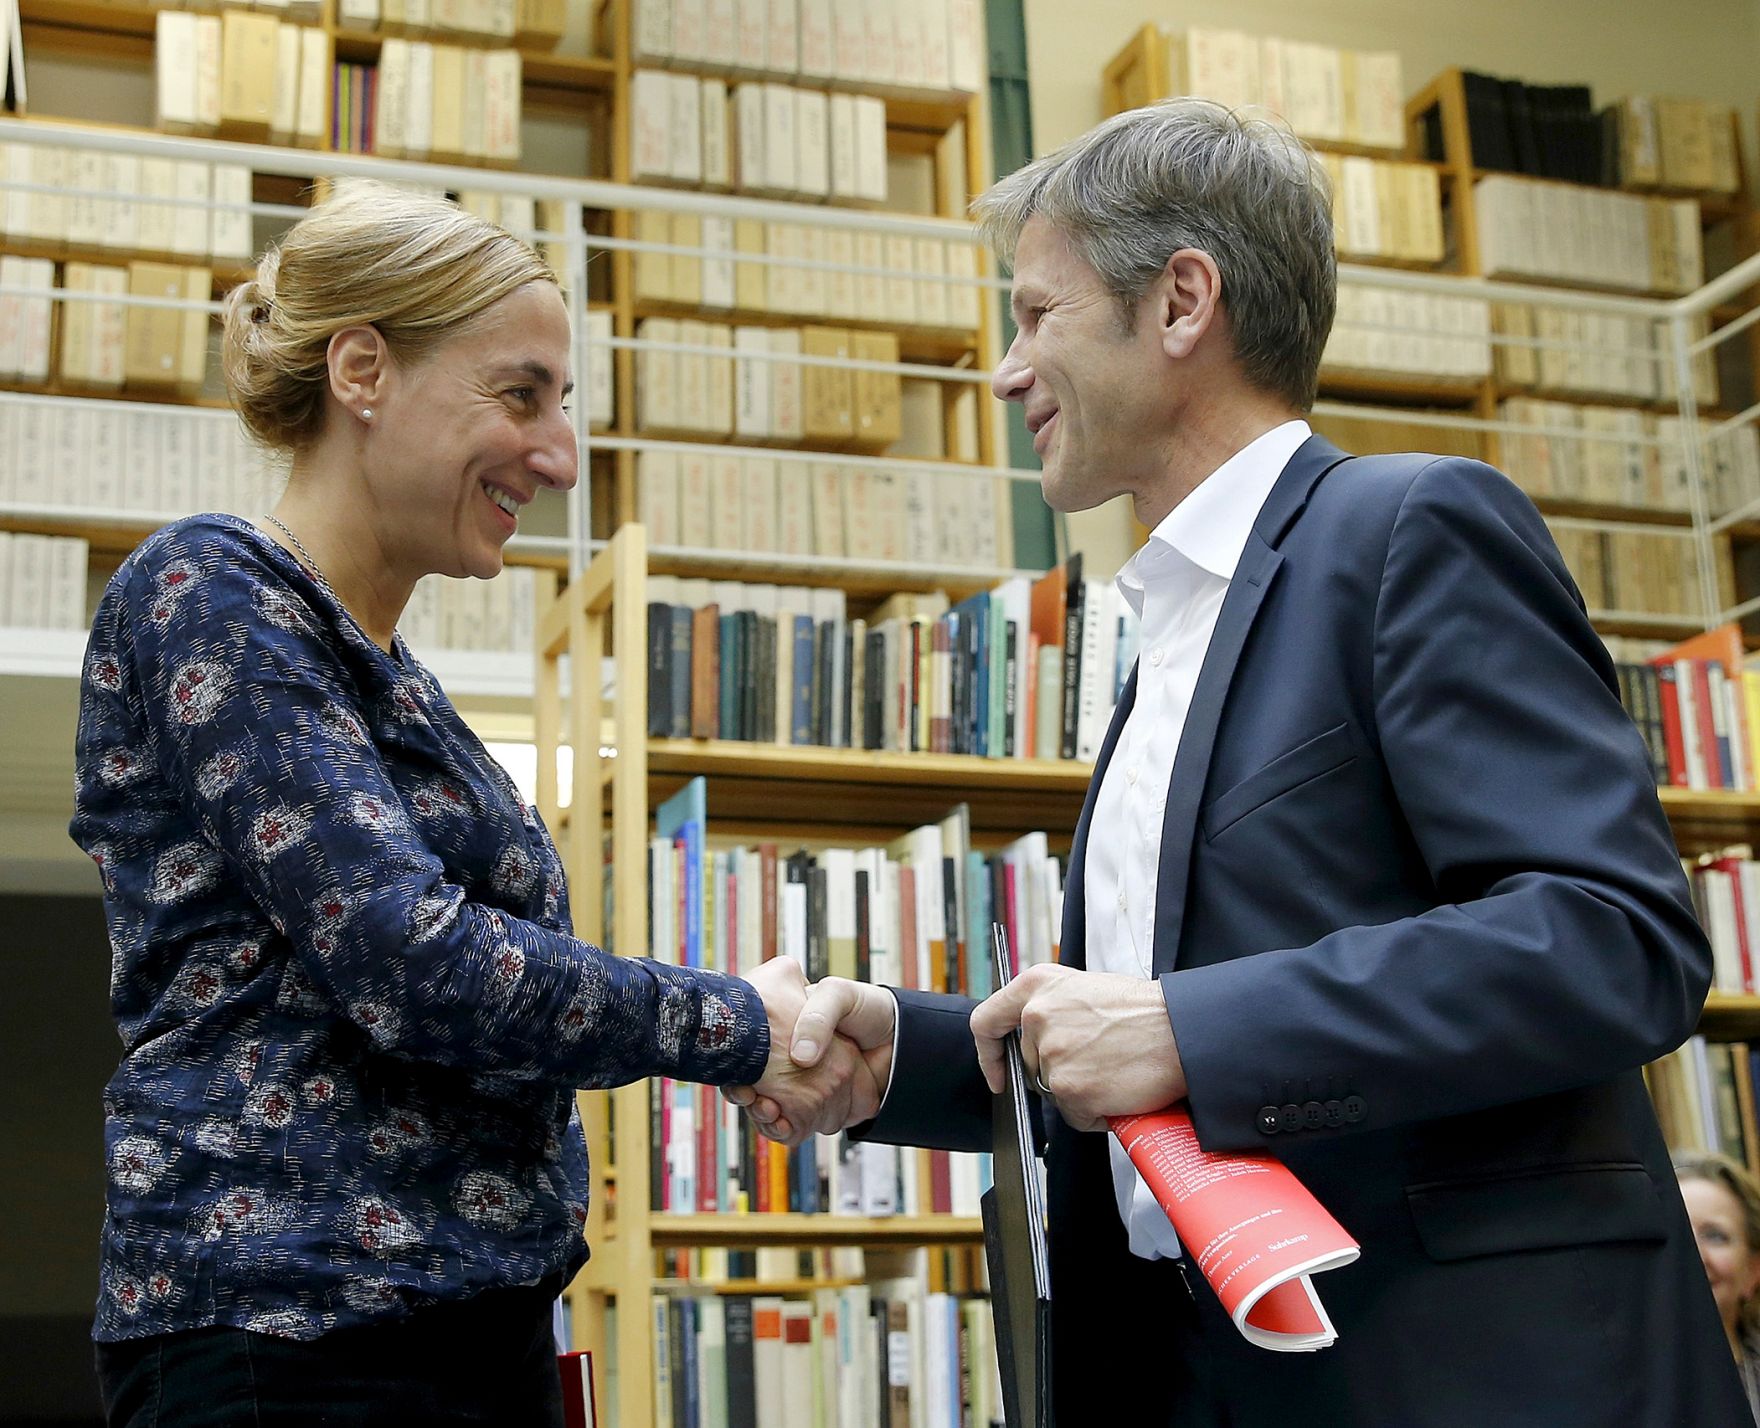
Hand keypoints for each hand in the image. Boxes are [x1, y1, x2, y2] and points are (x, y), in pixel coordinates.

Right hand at [724, 959, 885, 1146]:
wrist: (902, 1035)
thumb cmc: (867, 1008)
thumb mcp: (838, 996)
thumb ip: (817, 1016)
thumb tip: (801, 1057)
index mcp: (786, 1034)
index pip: (749, 1056)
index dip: (737, 1065)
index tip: (736, 1071)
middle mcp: (790, 1065)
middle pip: (753, 1086)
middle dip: (745, 1094)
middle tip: (746, 1093)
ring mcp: (804, 1089)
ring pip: (768, 1109)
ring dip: (760, 1114)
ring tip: (763, 1107)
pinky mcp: (820, 1111)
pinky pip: (793, 1128)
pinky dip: (782, 1130)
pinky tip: (780, 1122)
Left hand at [970, 964, 1185, 1131]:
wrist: (1182, 1030)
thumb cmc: (1145, 1010)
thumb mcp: (1086, 988)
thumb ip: (1053, 1009)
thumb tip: (1040, 1041)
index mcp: (1037, 986)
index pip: (986, 1022)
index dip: (989, 1053)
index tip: (998, 1073)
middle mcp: (1036, 1018)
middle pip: (1031, 1065)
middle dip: (1060, 1072)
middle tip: (1100, 1063)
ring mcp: (1051, 1055)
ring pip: (1054, 1092)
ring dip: (1081, 1093)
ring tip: (1116, 1072)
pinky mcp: (1069, 1089)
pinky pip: (1075, 1116)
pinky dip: (1097, 1114)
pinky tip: (1120, 1092)